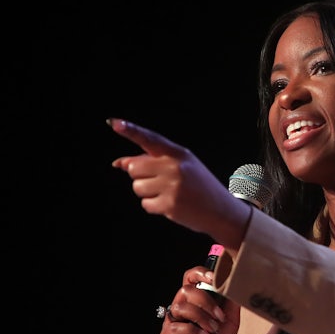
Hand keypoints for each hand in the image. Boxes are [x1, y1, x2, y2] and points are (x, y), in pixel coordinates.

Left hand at [108, 118, 250, 247]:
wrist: (221, 210)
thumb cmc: (199, 187)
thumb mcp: (182, 166)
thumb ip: (152, 162)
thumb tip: (119, 163)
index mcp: (178, 153)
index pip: (150, 139)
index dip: (130, 130)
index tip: (113, 123)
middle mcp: (174, 166)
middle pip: (134, 168)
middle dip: (140, 176)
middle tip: (159, 182)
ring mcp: (172, 186)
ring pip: (137, 187)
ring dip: (147, 193)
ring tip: (167, 194)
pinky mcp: (170, 204)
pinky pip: (145, 204)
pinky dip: (154, 206)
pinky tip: (170, 205)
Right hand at [161, 266, 240, 333]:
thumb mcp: (231, 320)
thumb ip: (231, 302)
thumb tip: (235, 284)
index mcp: (194, 299)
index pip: (190, 277)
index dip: (199, 273)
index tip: (213, 277)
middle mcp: (181, 307)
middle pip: (186, 290)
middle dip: (206, 301)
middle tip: (219, 316)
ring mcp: (172, 322)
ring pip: (181, 307)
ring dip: (201, 317)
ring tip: (213, 329)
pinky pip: (176, 327)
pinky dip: (193, 330)